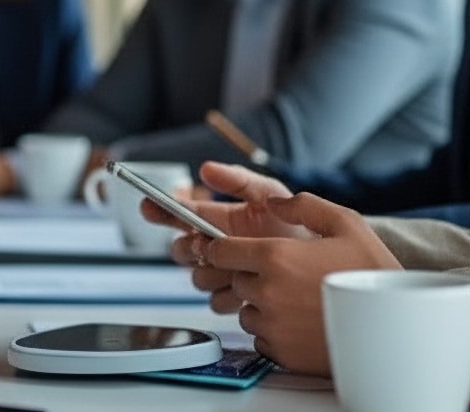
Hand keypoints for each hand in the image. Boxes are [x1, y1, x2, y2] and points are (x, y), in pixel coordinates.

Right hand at [149, 162, 306, 312]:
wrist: (320, 262)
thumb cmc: (294, 226)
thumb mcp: (268, 194)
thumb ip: (237, 179)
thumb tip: (205, 168)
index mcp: (216, 220)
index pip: (178, 215)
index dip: (160, 210)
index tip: (149, 206)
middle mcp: (214, 248)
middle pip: (179, 250)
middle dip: (188, 247)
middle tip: (202, 244)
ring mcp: (222, 275)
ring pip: (197, 278)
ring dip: (213, 272)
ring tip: (238, 265)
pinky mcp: (233, 299)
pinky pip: (215, 302)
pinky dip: (229, 295)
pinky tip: (246, 286)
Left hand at [196, 192, 401, 375]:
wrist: (398, 330)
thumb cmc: (374, 276)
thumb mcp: (347, 224)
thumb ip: (304, 206)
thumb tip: (274, 203)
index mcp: (275, 257)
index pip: (219, 250)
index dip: (225, 247)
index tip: (235, 249)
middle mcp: (266, 293)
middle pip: (234, 280)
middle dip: (252, 276)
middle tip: (288, 276)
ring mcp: (272, 327)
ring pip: (247, 311)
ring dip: (263, 306)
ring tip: (300, 301)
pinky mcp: (281, 354)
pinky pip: (261, 339)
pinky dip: (275, 332)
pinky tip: (303, 323)